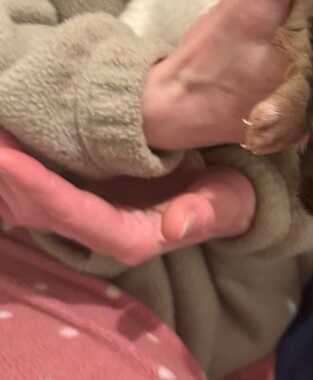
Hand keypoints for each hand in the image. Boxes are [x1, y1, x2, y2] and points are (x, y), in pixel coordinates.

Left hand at [0, 130, 254, 265]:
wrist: (221, 200)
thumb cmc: (224, 198)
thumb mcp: (225, 203)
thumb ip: (204, 213)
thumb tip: (176, 225)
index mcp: (129, 236)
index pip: (73, 214)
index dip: (38, 188)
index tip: (6, 158)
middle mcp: (100, 231)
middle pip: (38, 210)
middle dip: (7, 177)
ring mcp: (86, 217)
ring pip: (27, 204)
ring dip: (3, 174)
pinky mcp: (81, 200)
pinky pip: (34, 192)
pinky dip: (12, 171)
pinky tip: (3, 143)